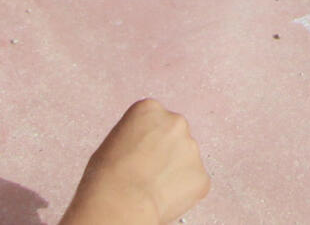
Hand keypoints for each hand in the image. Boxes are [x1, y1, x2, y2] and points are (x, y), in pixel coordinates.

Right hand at [70, 99, 209, 224]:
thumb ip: (136, 137)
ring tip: (152, 189)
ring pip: (185, 161)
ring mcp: (192, 148)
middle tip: (147, 174)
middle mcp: (176, 122)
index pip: (154, 121)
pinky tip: (163, 198)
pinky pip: (194, 183)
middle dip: (165, 153)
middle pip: (174, 137)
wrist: (122, 200)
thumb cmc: (107, 175)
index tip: (138, 155)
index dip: (145, 142)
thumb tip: (142, 150)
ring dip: (174, 173)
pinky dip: (183, 193)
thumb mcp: (114, 141)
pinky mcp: (202, 175)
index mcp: (150, 109)